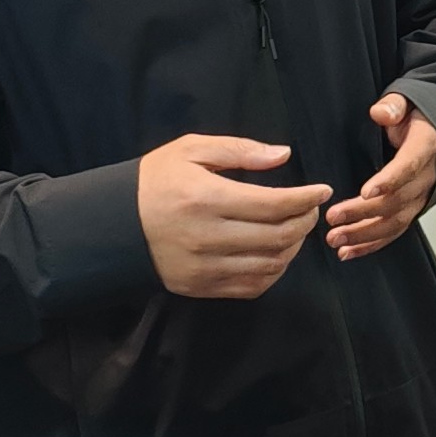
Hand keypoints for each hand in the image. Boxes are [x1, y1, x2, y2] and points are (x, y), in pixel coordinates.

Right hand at [138, 134, 326, 299]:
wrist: (113, 223)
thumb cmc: (156, 180)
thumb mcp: (191, 149)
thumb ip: (240, 150)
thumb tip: (283, 155)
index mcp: (206, 198)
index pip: (273, 204)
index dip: (305, 199)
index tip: (321, 190)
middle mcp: (207, 237)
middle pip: (277, 237)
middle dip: (304, 221)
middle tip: (310, 208)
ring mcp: (204, 267)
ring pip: (269, 265)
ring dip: (293, 247)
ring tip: (295, 228)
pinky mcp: (200, 287)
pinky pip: (251, 286)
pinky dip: (273, 272)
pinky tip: (276, 253)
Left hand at [327, 94, 435, 259]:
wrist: (435, 132)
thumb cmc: (414, 117)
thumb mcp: (406, 102)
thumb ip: (394, 106)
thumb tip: (381, 113)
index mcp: (426, 147)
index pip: (410, 166)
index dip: (389, 180)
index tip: (365, 192)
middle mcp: (427, 177)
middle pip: (398, 200)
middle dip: (364, 213)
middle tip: (333, 217)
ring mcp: (420, 197)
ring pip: (395, 222)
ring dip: (364, 234)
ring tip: (335, 239)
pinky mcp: (411, 210)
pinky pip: (394, 232)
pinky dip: (371, 245)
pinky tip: (348, 252)